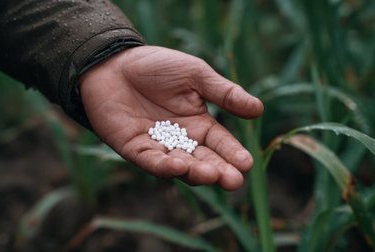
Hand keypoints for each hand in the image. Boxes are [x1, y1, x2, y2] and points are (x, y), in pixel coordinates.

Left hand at [79, 46, 262, 190]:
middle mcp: (181, 140)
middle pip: (203, 161)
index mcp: (199, 124)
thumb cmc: (157, 66)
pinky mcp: (134, 149)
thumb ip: (224, 93)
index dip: (233, 154)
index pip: (221, 143)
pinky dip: (164, 167)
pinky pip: (151, 161)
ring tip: (211, 175)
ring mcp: (158, 147)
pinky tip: (179, 166)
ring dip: (195, 172)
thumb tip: (259, 109)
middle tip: (234, 181)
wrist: (115, 63)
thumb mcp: (196, 75)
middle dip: (219, 172)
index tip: (247, 163)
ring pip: (179, 166)